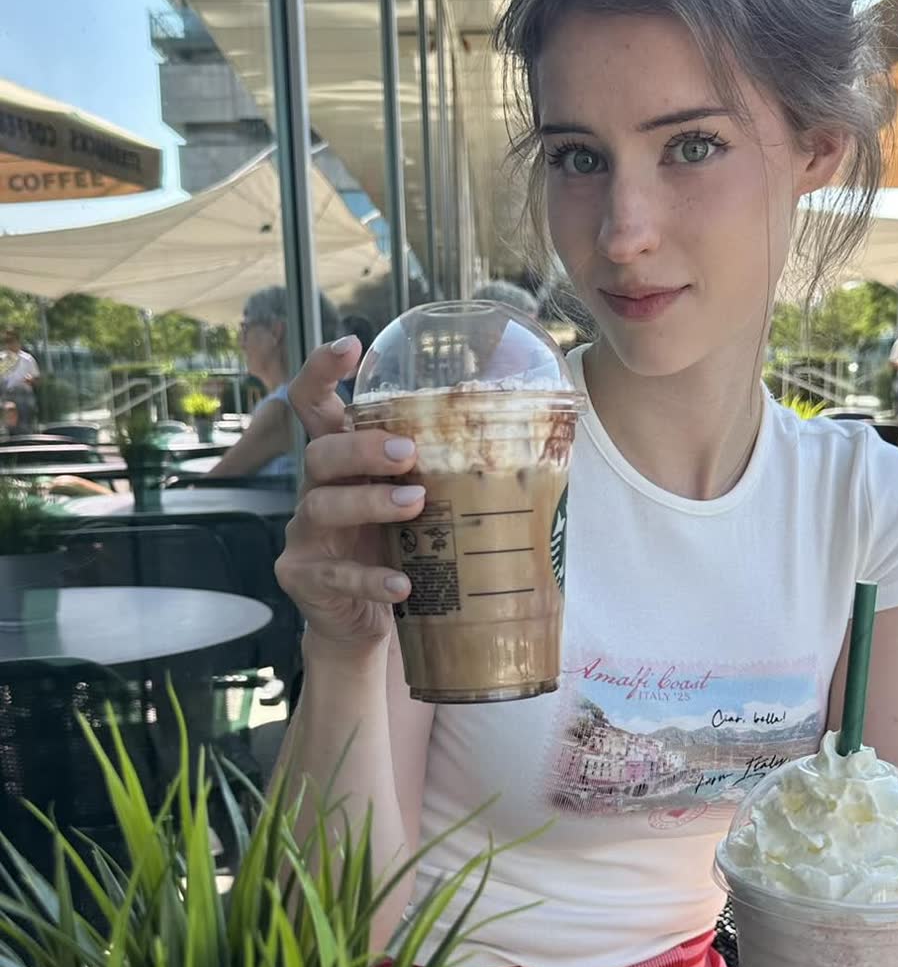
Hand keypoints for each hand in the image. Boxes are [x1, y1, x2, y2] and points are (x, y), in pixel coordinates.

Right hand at [277, 336, 425, 655]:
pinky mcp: (303, 578)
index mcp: (341, 464)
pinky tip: (403, 584)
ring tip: (415, 505)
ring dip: (369, 502)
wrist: (365, 621)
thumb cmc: (396, 551)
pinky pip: (334, 574)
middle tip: (408, 452)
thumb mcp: (416, 507)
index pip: (316, 405)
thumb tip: (525, 437)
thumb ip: (439, 474)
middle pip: (320, 453)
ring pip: (322, 506)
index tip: (350, 345)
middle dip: (362, 447)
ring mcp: (305, 535)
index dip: (322, 372)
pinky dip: (370, 578)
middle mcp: (316, 490)